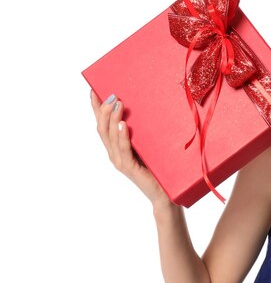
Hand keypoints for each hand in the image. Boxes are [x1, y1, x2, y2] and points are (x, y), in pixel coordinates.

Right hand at [90, 90, 171, 206]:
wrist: (165, 193)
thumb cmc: (159, 168)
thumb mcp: (149, 145)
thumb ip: (142, 132)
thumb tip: (146, 107)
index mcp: (116, 147)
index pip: (102, 124)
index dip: (95, 108)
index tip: (93, 90)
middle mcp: (114, 153)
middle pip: (102, 128)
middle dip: (103, 109)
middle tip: (112, 95)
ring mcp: (119, 161)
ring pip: (110, 136)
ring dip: (112, 118)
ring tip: (117, 103)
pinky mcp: (128, 167)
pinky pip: (123, 148)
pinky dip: (122, 135)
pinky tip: (123, 124)